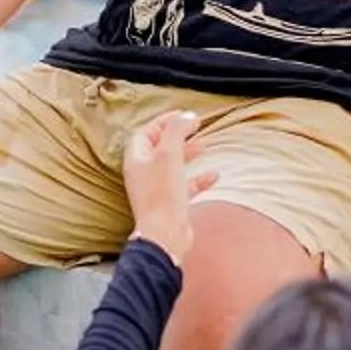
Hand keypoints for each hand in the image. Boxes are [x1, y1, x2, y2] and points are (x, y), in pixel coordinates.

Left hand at [121, 110, 217, 264]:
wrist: (164, 234)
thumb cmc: (161, 196)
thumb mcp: (169, 154)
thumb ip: (177, 131)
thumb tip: (187, 116)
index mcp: (136, 159)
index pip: (146, 132)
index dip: (164, 121)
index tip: (182, 115)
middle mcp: (144, 174)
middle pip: (159, 147)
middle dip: (177, 135)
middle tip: (194, 126)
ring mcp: (156, 189)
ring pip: (173, 166)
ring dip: (187, 154)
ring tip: (203, 144)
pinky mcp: (170, 204)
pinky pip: (185, 186)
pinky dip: (198, 178)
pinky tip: (213, 175)